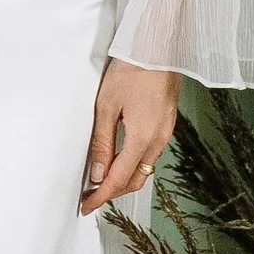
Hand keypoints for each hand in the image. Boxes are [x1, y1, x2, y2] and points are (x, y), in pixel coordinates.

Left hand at [80, 58, 179, 212]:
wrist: (159, 46)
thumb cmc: (132, 69)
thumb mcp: (107, 106)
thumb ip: (103, 143)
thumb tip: (98, 174)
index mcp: (143, 138)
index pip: (119, 179)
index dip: (101, 196)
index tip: (86, 206)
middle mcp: (158, 140)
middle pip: (135, 179)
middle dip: (112, 192)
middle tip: (90, 195)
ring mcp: (165, 133)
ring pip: (144, 168)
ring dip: (123, 178)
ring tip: (100, 179)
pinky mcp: (166, 125)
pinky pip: (150, 154)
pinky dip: (133, 164)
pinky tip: (118, 159)